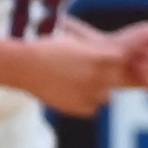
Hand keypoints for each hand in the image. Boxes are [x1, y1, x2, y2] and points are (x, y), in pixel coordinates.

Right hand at [17, 19, 140, 115]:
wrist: (24, 66)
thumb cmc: (47, 47)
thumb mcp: (75, 40)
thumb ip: (95, 46)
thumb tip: (112, 49)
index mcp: (98, 56)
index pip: (122, 58)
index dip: (115, 57)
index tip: (106, 56)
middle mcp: (97, 76)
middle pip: (116, 78)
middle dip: (109, 74)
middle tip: (91, 70)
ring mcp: (89, 93)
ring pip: (106, 95)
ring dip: (98, 90)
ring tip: (79, 81)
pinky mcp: (79, 107)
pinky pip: (93, 107)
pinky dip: (86, 102)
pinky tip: (73, 92)